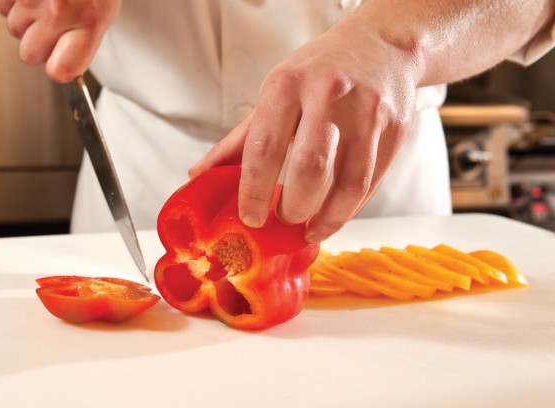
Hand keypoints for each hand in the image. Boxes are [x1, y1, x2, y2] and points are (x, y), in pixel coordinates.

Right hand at [0, 0, 119, 81]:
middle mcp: (59, 10)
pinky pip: (2, 5)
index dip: (59, 68)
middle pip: (30, 55)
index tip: (61, 63)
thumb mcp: (105, 8)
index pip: (62, 70)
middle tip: (52, 26)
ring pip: (14, 28)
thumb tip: (63, 64)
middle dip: (38, 44)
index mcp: (90, 20)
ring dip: (26, 18)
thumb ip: (85, 38)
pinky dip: (13, 0)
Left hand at [190, 15, 421, 242]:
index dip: (254, 190)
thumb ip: (240, 138)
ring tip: (310, 229)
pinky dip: (350, 208)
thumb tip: (200, 175)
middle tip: (283, 220)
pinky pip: (372, 182)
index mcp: (288, 85)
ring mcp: (368, 112)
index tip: (250, 216)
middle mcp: (329, 95)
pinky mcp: (396, 130)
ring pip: (349, 182)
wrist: (383, 44)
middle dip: (293, 208)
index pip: (264, 147)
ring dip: (327, 218)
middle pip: (310, 168)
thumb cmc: (320, 71)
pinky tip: (334, 216)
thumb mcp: (276, 92)